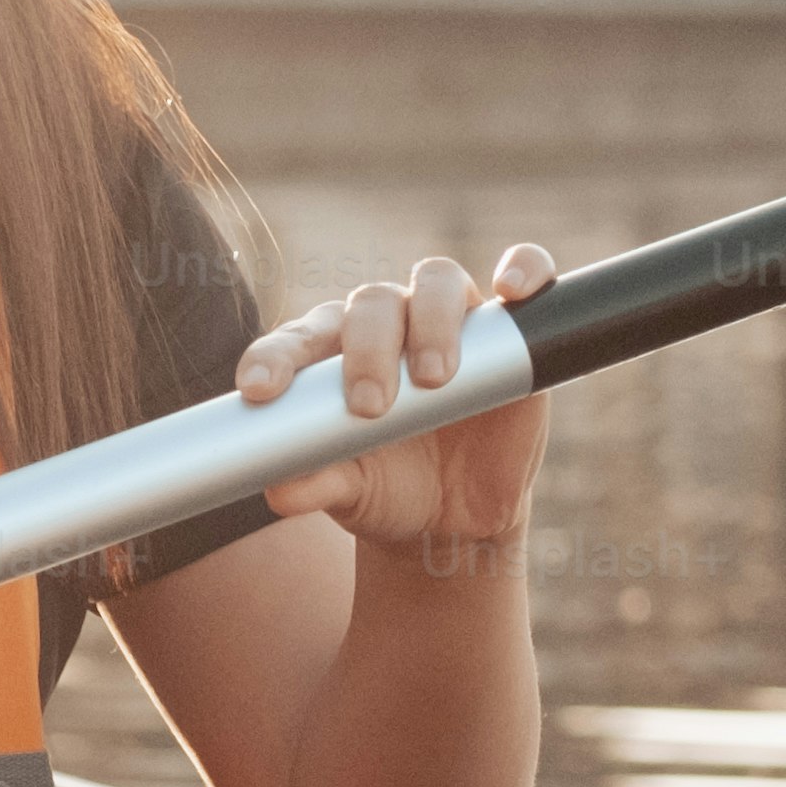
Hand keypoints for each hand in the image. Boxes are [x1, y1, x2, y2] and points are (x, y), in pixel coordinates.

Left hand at [236, 243, 554, 570]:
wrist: (454, 518)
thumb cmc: (387, 491)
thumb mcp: (349, 493)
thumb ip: (315, 483)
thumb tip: (279, 491)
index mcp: (332, 355)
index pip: (300, 338)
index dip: (277, 355)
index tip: (260, 388)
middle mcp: (388, 326)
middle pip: (373, 305)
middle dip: (368, 350)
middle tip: (370, 406)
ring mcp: (449, 322)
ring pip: (437, 283)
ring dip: (433, 322)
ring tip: (433, 378)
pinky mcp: (510, 331)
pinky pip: (523, 274)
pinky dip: (524, 268)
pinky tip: (513, 288)